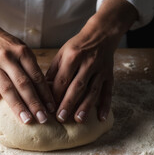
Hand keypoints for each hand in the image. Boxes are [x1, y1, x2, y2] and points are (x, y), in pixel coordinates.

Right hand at [0, 20, 54, 123]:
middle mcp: (8, 58)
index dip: (45, 93)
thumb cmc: (5, 45)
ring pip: (7, 89)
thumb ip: (30, 67)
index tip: (51, 108)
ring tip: (26, 120)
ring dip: (17, 106)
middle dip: (34, 103)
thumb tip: (44, 91)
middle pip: (23, 84)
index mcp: (22, 52)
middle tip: (43, 119)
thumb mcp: (21, 49)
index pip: (36, 76)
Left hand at [46, 0, 137, 122]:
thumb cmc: (78, 46)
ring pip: (93, 91)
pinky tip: (101, 118)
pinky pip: (108, 91)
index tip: (49, 107)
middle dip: (68, 103)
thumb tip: (43, 90)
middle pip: (77, 86)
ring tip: (78, 120)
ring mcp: (100, 70)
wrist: (101, 34)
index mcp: (73, 56)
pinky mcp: (109, 75)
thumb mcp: (63, 53)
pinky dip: (106, 105)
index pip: (62, 79)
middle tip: (61, 118)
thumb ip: (54, 71)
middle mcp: (88, 63)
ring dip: (86, 106)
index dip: (55, 94)